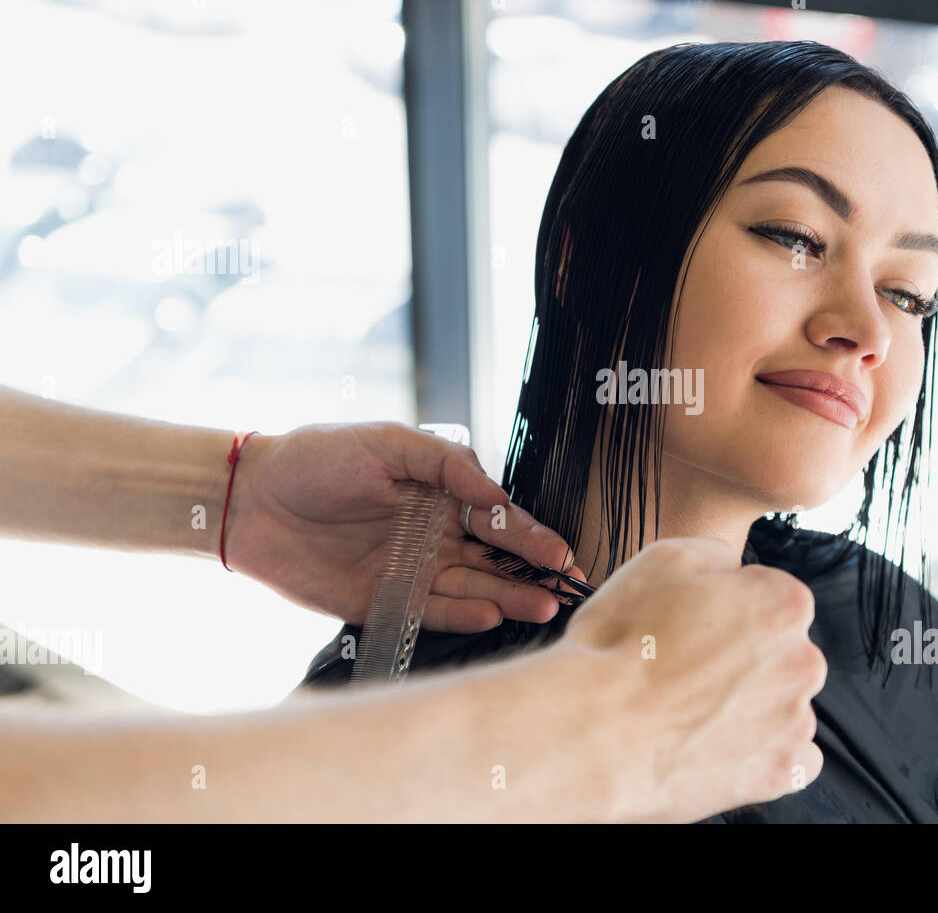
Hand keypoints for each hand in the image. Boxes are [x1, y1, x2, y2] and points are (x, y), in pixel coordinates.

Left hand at [222, 421, 585, 632]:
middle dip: (533, 573)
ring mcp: (411, 572)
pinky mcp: (382, 603)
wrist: (250, 498)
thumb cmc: (318, 457)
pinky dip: (461, 615)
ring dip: (507, 597)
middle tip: (567, 586)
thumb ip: (447, 465)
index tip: (561, 552)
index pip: (498, 517)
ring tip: (541, 605)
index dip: (532, 535)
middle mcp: (434, 536)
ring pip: (472, 588)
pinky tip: (489, 613)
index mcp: (440, 495)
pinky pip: (430, 613)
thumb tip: (496, 494)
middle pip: (495, 559)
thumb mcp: (387, 442)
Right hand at [553, 537, 825, 821]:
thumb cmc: (620, 644)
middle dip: (743, 657)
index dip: (725, 608)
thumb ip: (719, 556)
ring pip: (782, 704)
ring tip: (691, 713)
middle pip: (780, 652)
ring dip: (751, 704)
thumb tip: (734, 570)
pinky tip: (718, 744)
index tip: (692, 625)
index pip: (770, 596)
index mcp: (785, 605)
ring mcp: (794, 723)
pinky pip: (792, 758)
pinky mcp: (779, 774)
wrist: (592, 731)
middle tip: (685, 669)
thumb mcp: (664, 559)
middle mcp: (803, 662)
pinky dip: (762, 751)